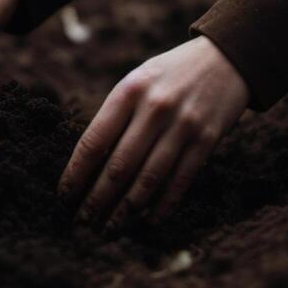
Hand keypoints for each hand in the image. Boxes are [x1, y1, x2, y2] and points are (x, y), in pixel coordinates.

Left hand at [59, 37, 247, 229]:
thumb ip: (116, 117)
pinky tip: (149, 220)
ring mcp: (182, 125)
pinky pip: (180, 180)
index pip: (93, 142)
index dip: (75, 174)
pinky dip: (163, 205)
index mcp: (128, 92)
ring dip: (126, 210)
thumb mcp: (137, 82)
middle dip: (97, 200)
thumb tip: (90, 165)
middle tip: (83, 223)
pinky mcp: (206, 140)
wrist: (224, 59)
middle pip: (119, 166)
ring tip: (111, 228)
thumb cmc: (169, 75)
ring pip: (148, 179)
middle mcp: (154, 108)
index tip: (63, 197)